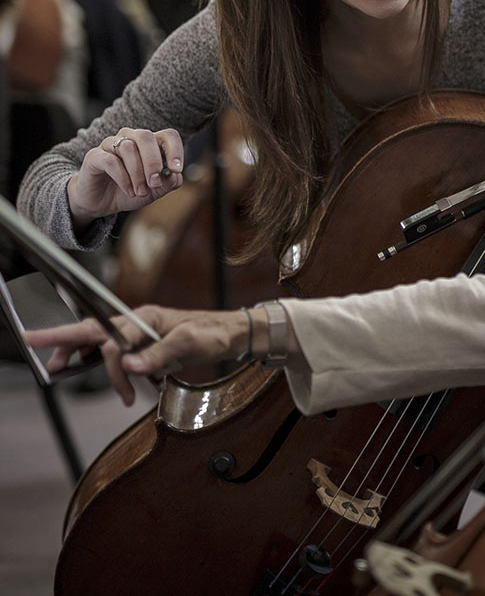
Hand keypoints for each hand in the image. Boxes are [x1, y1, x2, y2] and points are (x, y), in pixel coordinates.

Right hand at [25, 305, 251, 405]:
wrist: (230, 333)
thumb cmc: (213, 334)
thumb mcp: (190, 344)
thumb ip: (158, 354)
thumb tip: (129, 366)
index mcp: (146, 318)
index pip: (112, 341)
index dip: (104, 362)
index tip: (113, 388)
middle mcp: (138, 321)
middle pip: (93, 329)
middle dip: (63, 338)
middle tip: (33, 342)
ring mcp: (139, 330)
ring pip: (99, 338)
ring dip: (77, 349)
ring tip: (57, 364)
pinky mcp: (143, 341)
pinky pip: (112, 346)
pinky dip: (95, 355)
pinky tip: (84, 362)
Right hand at [67, 128, 184, 230]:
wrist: (101, 203)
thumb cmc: (131, 191)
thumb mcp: (153, 192)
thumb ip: (167, 183)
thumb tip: (176, 176)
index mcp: (149, 143)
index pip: (167, 135)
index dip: (175, 149)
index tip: (176, 169)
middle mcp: (130, 138)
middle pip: (146, 136)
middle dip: (153, 161)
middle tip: (155, 183)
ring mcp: (110, 144)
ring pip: (128, 148)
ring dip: (137, 173)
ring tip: (140, 192)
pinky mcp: (94, 156)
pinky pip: (111, 161)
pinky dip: (123, 178)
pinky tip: (129, 191)